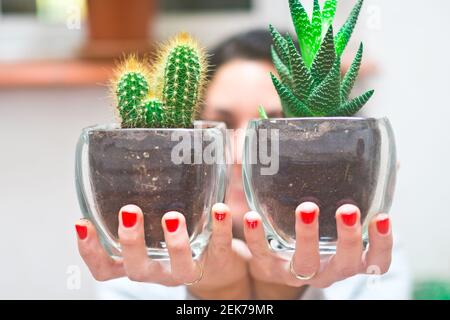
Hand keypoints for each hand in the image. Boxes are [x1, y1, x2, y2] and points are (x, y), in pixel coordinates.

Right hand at [75, 203, 250, 298]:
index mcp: (139, 261)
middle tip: (130, 211)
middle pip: (137, 269)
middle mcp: (159, 270)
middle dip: (131, 242)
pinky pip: (219, 248)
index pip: (105, 268)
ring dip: (176, 243)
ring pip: (180, 268)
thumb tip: (127, 148)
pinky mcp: (217, 262)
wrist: (217, 266)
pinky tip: (220, 208)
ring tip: (173, 216)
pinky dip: (221, 228)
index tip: (82, 221)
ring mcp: (188, 269)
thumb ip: (141, 202)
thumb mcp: (153, 228)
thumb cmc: (176, 239)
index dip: (90, 250)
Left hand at [244, 203, 392, 296]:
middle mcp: (327, 269)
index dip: (382, 243)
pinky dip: (257, 236)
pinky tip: (253, 216)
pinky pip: (262, 254)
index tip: (383, 216)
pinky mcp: (268, 267)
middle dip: (349, 237)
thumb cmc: (315, 235)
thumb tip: (388, 162)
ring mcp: (297, 272)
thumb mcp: (336, 219)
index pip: (376, 261)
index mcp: (347, 258)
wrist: (273, 263)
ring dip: (307, 236)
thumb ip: (359, 193)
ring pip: (305, 263)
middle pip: (345, 263)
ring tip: (306, 207)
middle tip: (347, 209)